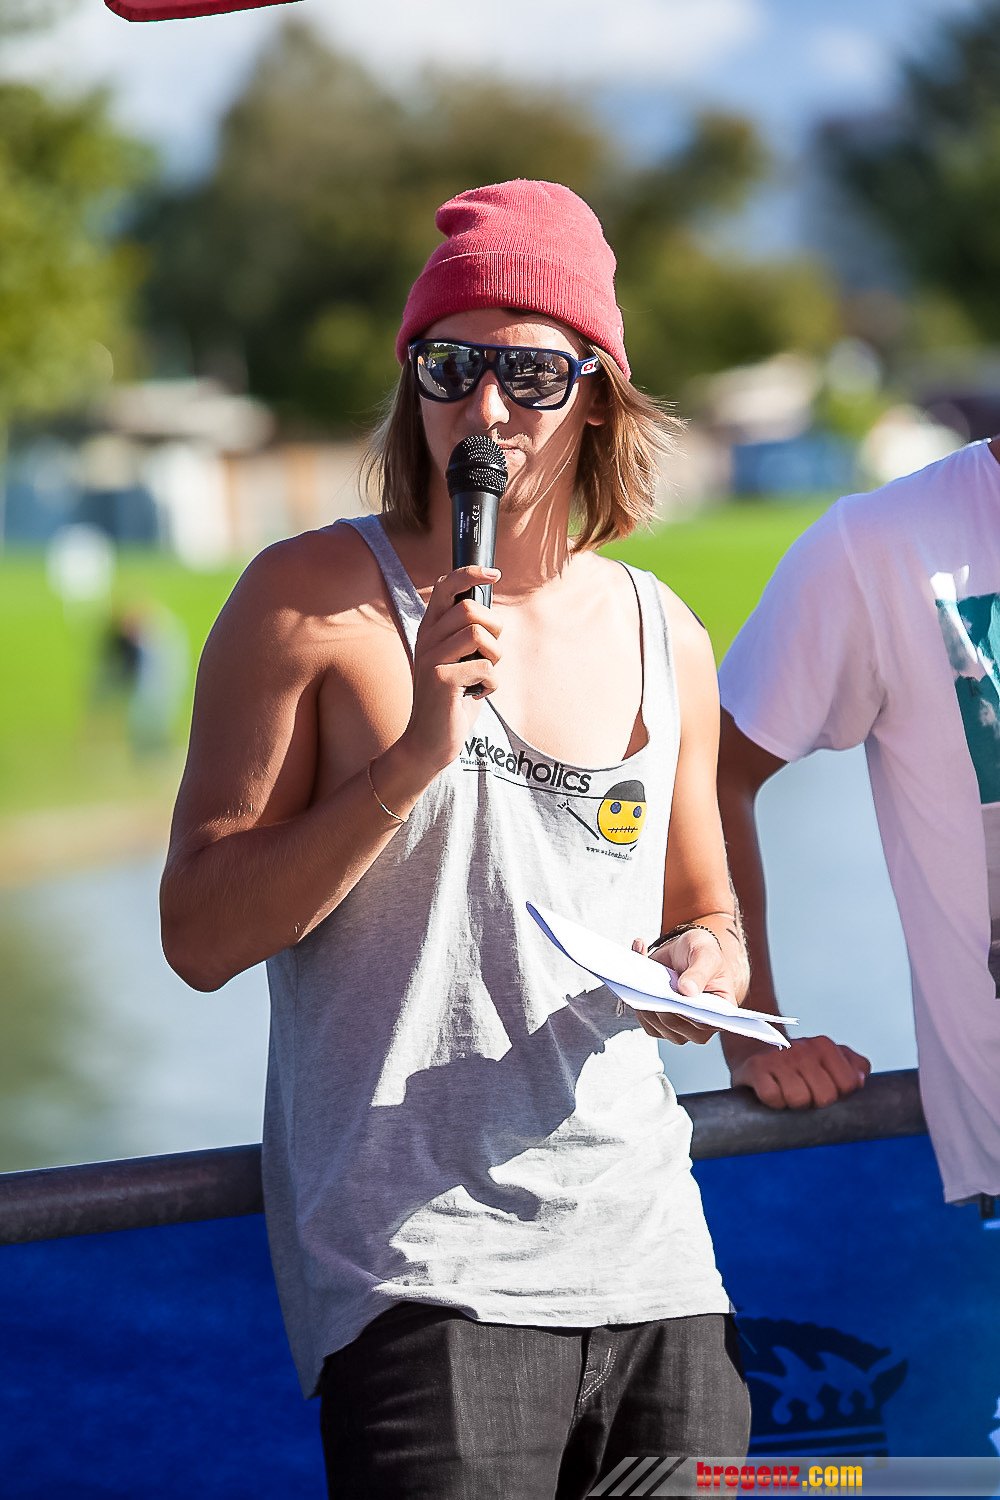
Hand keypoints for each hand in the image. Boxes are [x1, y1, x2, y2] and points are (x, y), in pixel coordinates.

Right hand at [397, 565, 502, 779]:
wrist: (429, 742)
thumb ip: (467, 634)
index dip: (470, 573)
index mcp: (430, 629)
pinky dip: (492, 684)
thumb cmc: (452, 699)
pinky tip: (477, 694)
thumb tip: (489, 608)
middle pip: (470, 609)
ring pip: (480, 635)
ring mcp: (431, 658)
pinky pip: (485, 667)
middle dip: (494, 629)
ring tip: (483, 675)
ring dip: (495, 657)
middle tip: (489, 654)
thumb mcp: (457, 660)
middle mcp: (426, 639)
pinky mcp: (441, 679)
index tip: (494, 574)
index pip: (445, 586)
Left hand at [629, 932, 729, 1046]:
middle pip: (676, 1025)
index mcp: (721, 1013)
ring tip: (642, 978)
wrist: (684, 951)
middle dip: (661, 1005)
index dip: (690, 1014)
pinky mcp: (657, 1022)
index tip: (675, 999)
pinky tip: (636, 976)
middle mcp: (700, 1027)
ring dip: (645, 1000)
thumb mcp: (706, 955)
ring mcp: (677, 1028)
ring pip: (655, 1023)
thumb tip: (687, 992)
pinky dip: (634, 996)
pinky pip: (642, 1016)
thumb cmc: (702, 953)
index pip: (706, 1022)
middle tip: (651, 986)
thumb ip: (699, 973)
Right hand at [730, 1035, 870, 1108]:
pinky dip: (773, 1101)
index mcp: (824, 1045)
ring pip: (799, 1100)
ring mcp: (778, 1057)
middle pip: (825, 1097)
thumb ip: (855, 1066)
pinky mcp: (756, 1068)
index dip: (838, 1095)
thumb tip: (860, 1080)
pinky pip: (773, 1097)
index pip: (848, 1085)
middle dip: (816, 1102)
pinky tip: (771, 1090)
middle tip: (804, 1091)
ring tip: (787, 1091)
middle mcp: (803, 1048)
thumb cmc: (799, 1062)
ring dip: (793, 1103)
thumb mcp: (831, 1057)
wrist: (755, 1048)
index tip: (824, 1088)